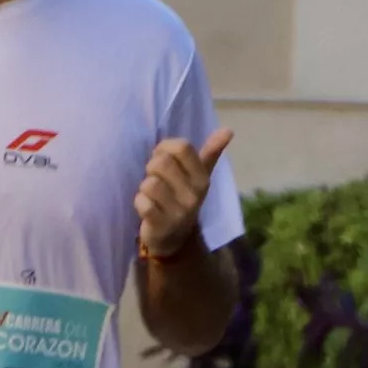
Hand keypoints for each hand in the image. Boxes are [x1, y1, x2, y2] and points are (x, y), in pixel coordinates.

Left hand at [135, 129, 234, 261]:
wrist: (174, 237)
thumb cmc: (182, 198)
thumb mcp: (199, 176)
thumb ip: (211, 152)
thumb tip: (228, 130)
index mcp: (202, 179)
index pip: (182, 147)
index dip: (165, 148)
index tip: (163, 158)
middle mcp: (193, 195)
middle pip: (162, 162)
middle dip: (152, 168)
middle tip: (156, 179)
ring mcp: (178, 212)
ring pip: (149, 183)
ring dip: (145, 187)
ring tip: (152, 195)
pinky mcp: (161, 225)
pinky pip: (142, 202)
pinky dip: (139, 202)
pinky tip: (147, 209)